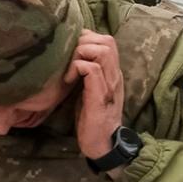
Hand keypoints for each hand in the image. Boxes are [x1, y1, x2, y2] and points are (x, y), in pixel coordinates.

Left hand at [69, 31, 124, 160]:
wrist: (102, 143)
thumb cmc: (92, 117)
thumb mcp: (91, 88)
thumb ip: (89, 72)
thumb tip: (73, 55)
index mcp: (112, 72)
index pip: (107, 40)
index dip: (87, 38)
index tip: (72, 51)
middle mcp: (114, 75)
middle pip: (107, 40)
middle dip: (83, 42)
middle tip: (69, 58)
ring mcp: (109, 85)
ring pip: (102, 51)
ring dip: (80, 54)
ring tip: (70, 68)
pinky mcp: (99, 96)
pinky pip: (92, 70)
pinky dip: (77, 68)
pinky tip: (68, 80)